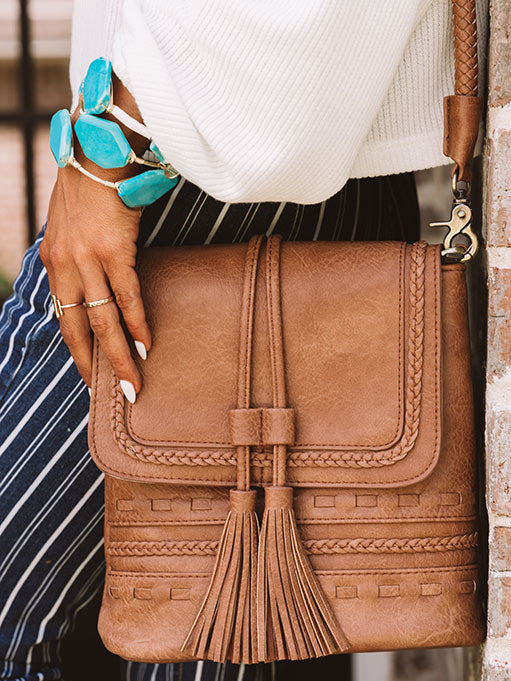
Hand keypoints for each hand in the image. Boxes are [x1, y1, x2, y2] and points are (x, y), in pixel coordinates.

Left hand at [40, 77, 150, 397]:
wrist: (99, 146)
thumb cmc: (91, 184)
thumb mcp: (72, 224)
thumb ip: (79, 254)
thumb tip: (96, 279)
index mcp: (52, 261)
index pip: (63, 316)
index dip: (77, 349)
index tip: (91, 373)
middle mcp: (64, 264)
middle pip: (78, 328)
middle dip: (95, 365)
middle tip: (114, 393)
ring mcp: (87, 258)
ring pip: (103, 320)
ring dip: (120, 355)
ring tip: (135, 382)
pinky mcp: (112, 249)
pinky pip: (127, 296)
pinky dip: (137, 323)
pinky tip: (146, 344)